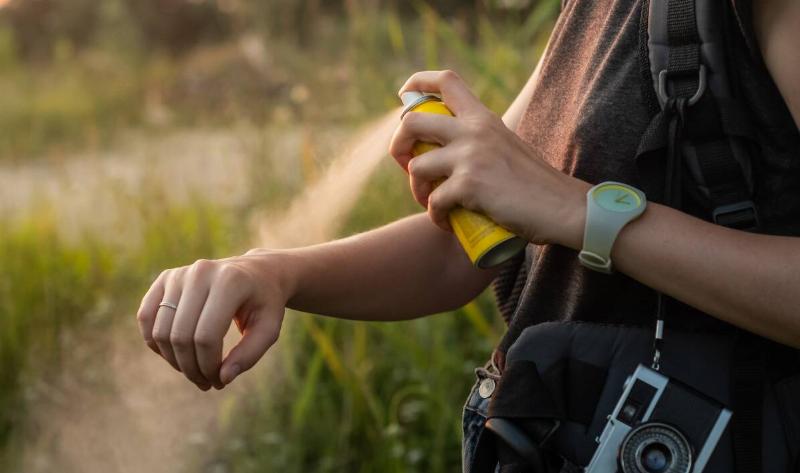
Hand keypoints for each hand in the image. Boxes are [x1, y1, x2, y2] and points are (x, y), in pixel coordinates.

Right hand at [136, 251, 289, 389]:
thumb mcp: (268, 329)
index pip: (206, 336)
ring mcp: (179, 273)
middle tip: (207, 383)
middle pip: (181, 336)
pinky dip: (155, 343)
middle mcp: (200, 272)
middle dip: (191, 368)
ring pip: (160, 331)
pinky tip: (176, 355)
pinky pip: (146, 317)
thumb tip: (222, 378)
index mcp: (230, 282)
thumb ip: (249, 355)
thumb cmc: (264, 304)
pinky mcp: (165, 278)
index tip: (220, 381)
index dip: (208, 366)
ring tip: (195, 371)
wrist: (257, 272)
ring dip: (174, 361)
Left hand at [389, 70, 590, 247]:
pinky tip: (446, 222)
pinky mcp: (470, 185)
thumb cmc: (535, 184)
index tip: (404, 97)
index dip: (416, 83)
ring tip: (431, 202)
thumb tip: (449, 152)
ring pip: (416, 166)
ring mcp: (471, 156)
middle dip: (398, 145)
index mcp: (483, 117)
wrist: (562, 207)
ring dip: (417, 189)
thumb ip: (481, 141)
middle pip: (411, 121)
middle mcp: (474, 130)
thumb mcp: (506, 146)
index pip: (445, 81)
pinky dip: (435, 216)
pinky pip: (434, 201)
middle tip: (407, 166)